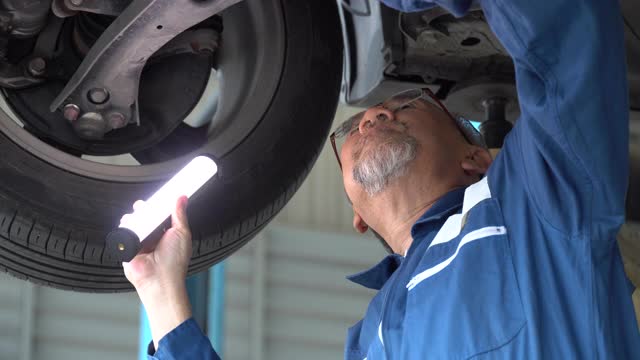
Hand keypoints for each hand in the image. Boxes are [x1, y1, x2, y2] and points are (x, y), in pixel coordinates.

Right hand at [122, 195, 192, 348]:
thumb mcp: (181, 232)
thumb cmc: (174, 261)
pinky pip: (122, 233)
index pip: (159, 213)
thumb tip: (182, 197)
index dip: (158, 205)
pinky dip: (125, 228)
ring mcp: (138, 242)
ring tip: (139, 222)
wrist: (160, 279)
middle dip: (142, 209)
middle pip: (144, 216)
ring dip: (133, 218)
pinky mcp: (126, 248)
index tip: (159, 195)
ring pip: (131, 222)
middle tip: (144, 206)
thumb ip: (179, 214)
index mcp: (166, 232)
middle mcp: (152, 237)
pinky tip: (131, 229)